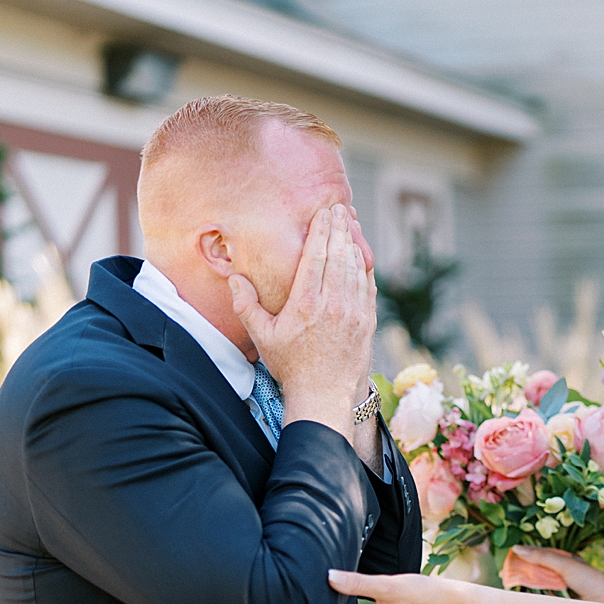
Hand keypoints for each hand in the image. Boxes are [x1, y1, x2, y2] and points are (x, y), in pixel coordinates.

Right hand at [229, 204, 376, 434]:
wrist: (324, 396)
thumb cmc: (291, 367)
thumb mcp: (263, 337)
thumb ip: (247, 306)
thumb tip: (235, 278)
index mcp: (307, 303)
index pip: (316, 256)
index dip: (322, 230)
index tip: (325, 211)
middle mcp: (334, 304)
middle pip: (339, 255)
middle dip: (340, 228)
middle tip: (340, 208)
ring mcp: (354, 312)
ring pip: (356, 267)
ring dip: (354, 242)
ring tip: (350, 223)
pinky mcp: (367, 322)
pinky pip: (368, 285)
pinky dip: (365, 266)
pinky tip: (361, 254)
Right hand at [510, 547, 603, 603]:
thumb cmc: (590, 582)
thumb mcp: (566, 565)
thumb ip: (542, 557)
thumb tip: (517, 548)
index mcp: (564, 561)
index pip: (539, 555)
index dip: (523, 556)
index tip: (508, 559)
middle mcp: (560, 575)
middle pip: (535, 571)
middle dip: (520, 572)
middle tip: (504, 575)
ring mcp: (558, 590)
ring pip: (535, 585)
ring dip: (523, 586)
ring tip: (507, 585)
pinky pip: (539, 600)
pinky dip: (529, 599)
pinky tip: (518, 598)